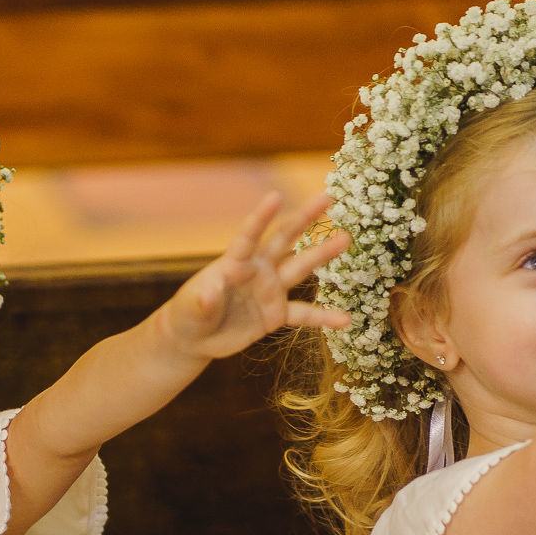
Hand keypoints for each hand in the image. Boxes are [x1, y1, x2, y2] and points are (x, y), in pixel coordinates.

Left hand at [158, 192, 352, 359]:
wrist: (195, 338)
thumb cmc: (189, 315)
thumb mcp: (192, 308)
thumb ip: (205, 298)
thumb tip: (213, 290)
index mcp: (234, 262)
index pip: (249, 236)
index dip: (261, 217)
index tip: (276, 197)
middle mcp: (257, 270)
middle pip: (284, 239)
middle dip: (305, 218)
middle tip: (327, 197)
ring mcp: (270, 290)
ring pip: (300, 268)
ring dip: (323, 254)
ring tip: (346, 239)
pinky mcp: (276, 314)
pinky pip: (304, 314)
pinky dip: (324, 317)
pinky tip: (346, 319)